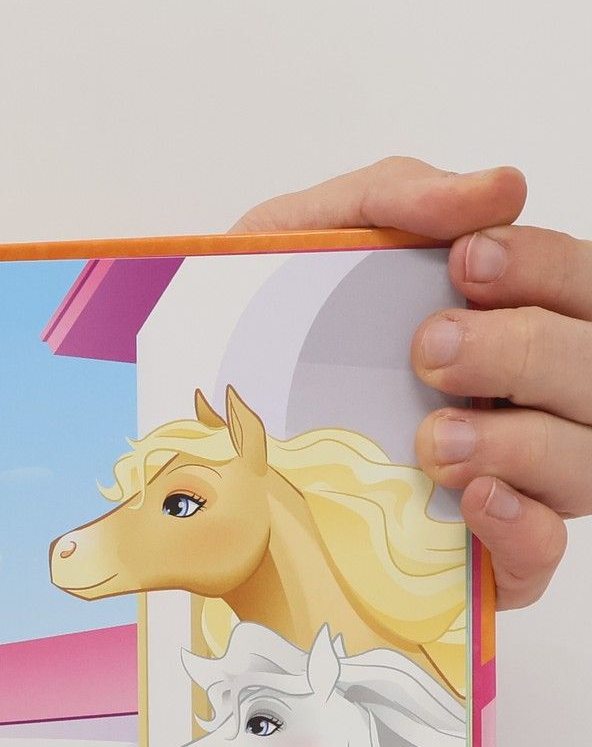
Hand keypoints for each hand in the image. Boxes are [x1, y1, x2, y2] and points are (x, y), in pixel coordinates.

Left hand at [236, 158, 585, 605]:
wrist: (195, 443)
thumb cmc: (274, 331)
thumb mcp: (306, 243)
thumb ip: (392, 197)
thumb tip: (496, 189)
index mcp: (516, 313)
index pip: (579, 282)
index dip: (542, 267)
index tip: (465, 263)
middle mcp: (536, 396)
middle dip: (521, 351)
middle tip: (430, 350)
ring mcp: (523, 478)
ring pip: (586, 461)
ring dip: (521, 443)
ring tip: (434, 437)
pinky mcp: (486, 557)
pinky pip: (545, 551)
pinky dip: (522, 526)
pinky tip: (471, 498)